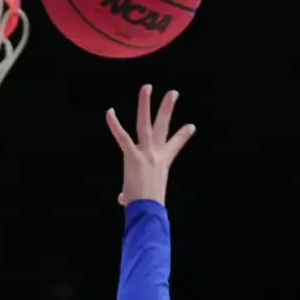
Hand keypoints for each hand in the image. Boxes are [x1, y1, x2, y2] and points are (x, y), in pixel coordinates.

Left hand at [106, 85, 195, 206]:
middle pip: (162, 127)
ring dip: (146, 104)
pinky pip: (123, 138)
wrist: (149, 212)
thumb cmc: (146, 208)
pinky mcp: (133, 158)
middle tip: (173, 92)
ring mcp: (146, 154)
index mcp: (162, 163)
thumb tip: (122, 199)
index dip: (183, 135)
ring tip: (147, 87)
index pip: (175, 145)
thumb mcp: (139, 197)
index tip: (191, 126)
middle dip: (167, 108)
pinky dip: (115, 126)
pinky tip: (109, 112)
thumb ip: (129, 195)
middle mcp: (156, 155)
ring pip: (146, 124)